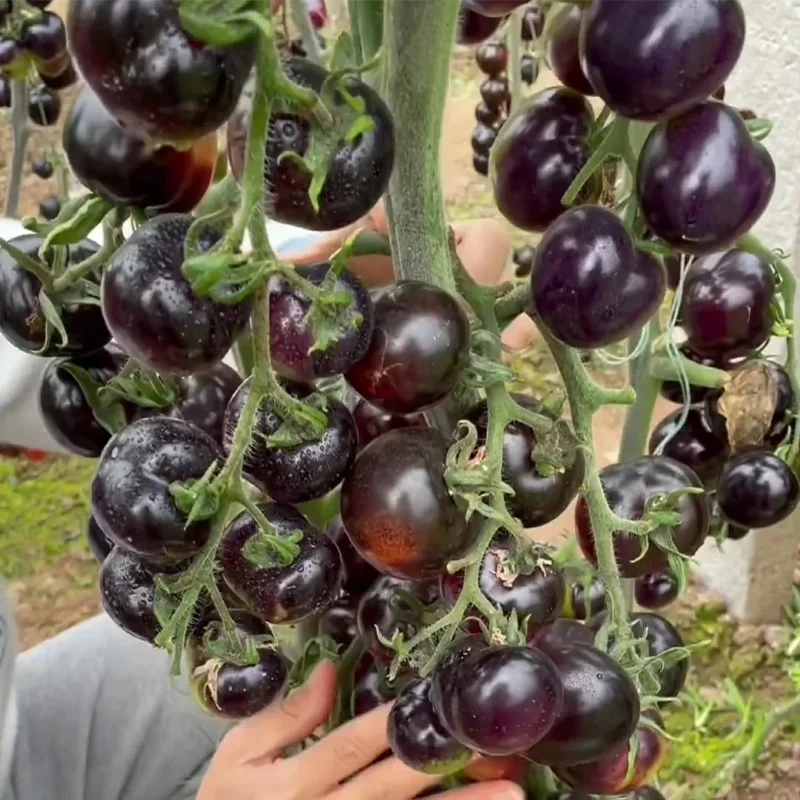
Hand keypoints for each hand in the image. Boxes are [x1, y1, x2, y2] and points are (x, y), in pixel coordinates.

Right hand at [197, 662, 526, 799]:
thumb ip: (285, 718)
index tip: (438, 701)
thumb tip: (331, 671)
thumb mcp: (238, 758)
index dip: (394, 725)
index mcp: (294, 786)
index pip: (351, 747)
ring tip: (511, 797)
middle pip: (393, 792)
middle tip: (502, 759)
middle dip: (446, 771)